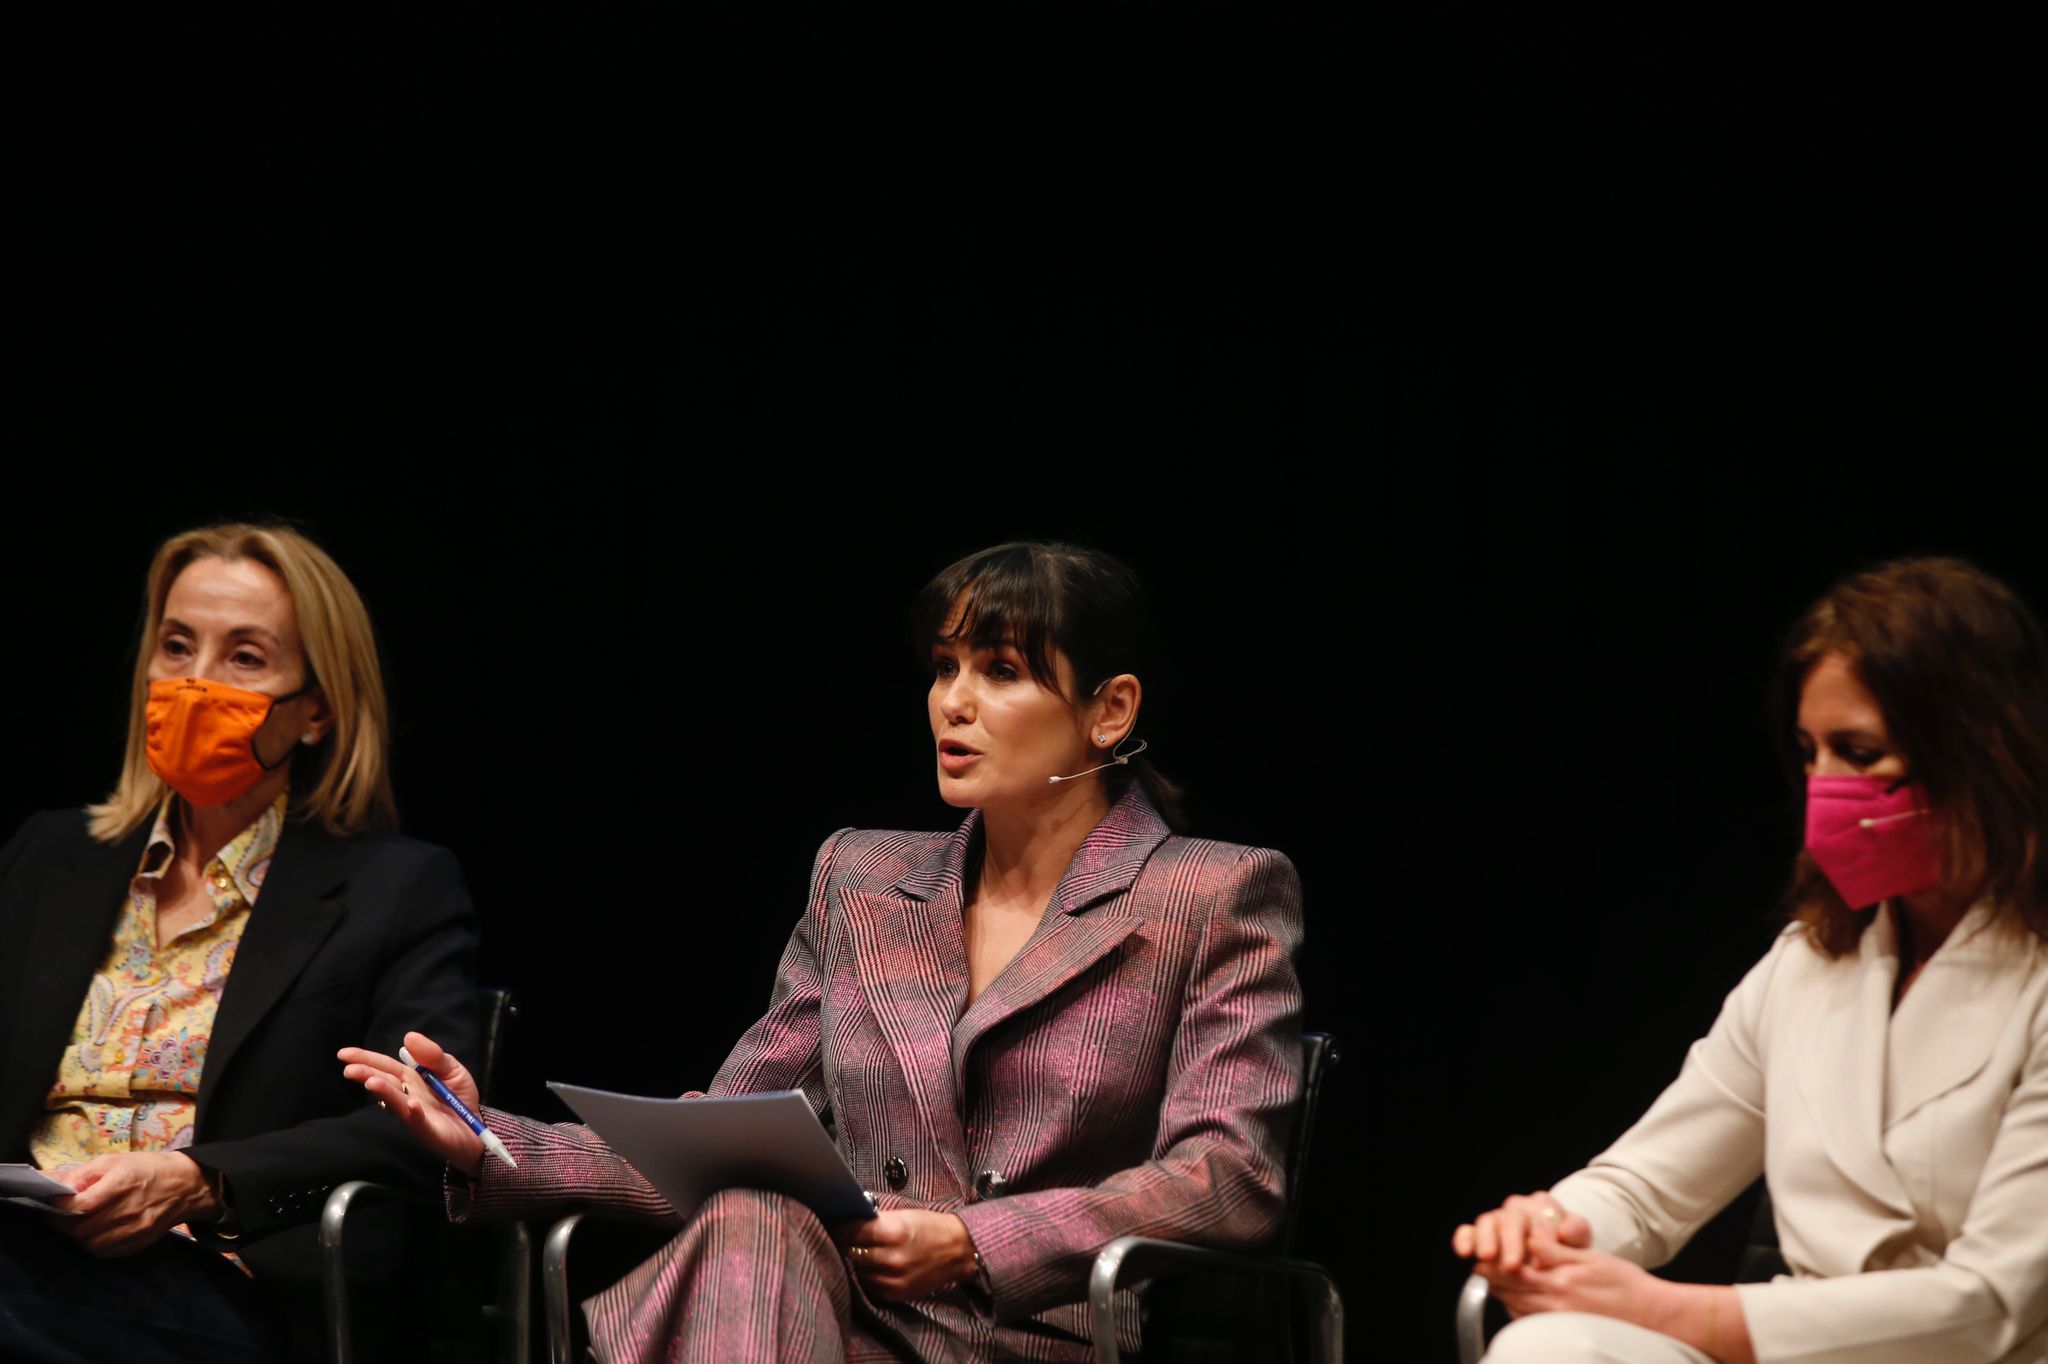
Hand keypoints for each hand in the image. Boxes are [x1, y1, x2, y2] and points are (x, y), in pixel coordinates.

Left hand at [48, 1151, 220, 1256]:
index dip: (60, 1208)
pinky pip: (106, 1252)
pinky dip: (96, 1244)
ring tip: (83, 1223)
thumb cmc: (147, 1169)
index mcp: (123, 1183)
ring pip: (91, 1244)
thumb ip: (82, 1174)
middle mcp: (130, 1209)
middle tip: (63, 1215)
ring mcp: (136, 1229)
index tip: (53, 1204)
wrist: (185, 1186)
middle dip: (66, 1223)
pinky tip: (99, 1231)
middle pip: (82, 1229)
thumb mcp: (114, 1161)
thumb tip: (53, 1186)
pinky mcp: (140, 1243)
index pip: (81, 1205)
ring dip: (81, 1236)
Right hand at [338, 1030, 485, 1177]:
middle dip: (367, 1075)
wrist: (477, 1128)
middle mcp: (407, 1097)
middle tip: (349, 1070)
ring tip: (371, 1082)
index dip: (365, 1059)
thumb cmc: (459, 1098)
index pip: (384, 1067)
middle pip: (385, 1083)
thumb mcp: (451, 1068)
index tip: (343, 1053)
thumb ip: (432, 1054)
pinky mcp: (430, 1132)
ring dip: (384, 1092)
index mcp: (410, 1080)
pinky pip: (420, 1122)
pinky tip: (412, 1105)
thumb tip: (408, 1036)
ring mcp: (415, 1116)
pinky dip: (415, 1114)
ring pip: (396, 1103)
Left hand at [834, 1210, 978, 1301]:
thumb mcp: (903, 1215)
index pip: (851, 1231)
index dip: (837, 1226)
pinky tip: (865, 1266)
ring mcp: (893, 1279)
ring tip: (849, 1251)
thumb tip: (846, 1220)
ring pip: (856, 1271)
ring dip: (850, 1261)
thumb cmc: (929, 1227)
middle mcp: (892, 1258)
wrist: (958, 1251)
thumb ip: (875, 1220)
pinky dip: (863, 1275)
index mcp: (894, 1232)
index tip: (829, 1222)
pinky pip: (867, 1285)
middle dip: (841, 1244)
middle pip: (849, 1252)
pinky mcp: (895, 1294)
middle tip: (834, 1236)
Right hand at [1451, 1189, 1590, 1273]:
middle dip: (1511, 1242)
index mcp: (1543, 1205)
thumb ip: (1576, 1233)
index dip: (1540, 1237)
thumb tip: (1564, 1232)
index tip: (1542, 1260)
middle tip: (1512, 1264)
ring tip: (1487, 1258)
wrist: (1553, 1258)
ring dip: (1486, 1240)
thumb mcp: (1580, 1240)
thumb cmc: (1567, 1248)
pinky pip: (1467, 1231)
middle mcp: (1517, 1208)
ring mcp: (1497, 1219)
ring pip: (1487, 1222)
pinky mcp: (1478, 1233)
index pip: (1540, 1215)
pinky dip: (1464, 1239)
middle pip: (1512, 1219)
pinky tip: (1465, 1252)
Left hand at [1481, 1224, 1664, 1321]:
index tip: (1480, 1256)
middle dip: (1493, 1279)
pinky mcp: (1564, 1333)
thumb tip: (1529, 1239)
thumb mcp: (1590, 1257)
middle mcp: (1556, 1308)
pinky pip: (1532, 1323)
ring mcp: (1559, 1324)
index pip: (1513, 1275)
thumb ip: (1555, 1251)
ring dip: (1505, 1294)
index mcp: (1560, 1284)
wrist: (1653, 1315)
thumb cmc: (1626, 1284)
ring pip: (1517, 1310)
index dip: (1492, 1265)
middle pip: (1509, 1294)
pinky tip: (1521, 1299)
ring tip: (1497, 1280)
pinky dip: (1520, 1309)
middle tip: (1482, 1266)